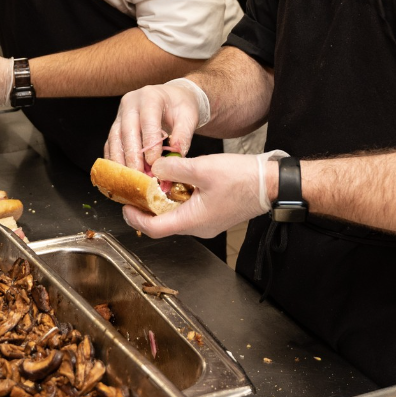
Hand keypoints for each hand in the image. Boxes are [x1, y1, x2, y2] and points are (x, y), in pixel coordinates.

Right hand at [105, 78, 207, 172]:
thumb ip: (183, 135)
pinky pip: (110, 143)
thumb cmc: (180, 106)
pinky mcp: (116, 125)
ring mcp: (120, 114)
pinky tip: (121, 174)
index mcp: (150, 97)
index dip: (150, 145)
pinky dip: (114, 159)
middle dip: (132, 156)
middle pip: (127, 131)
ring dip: (121, 160)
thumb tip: (176, 154)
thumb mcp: (188, 116)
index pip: (147, 122)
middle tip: (139, 176)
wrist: (171, 97)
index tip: (155, 164)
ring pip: (114, 138)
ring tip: (130, 179)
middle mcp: (131, 103)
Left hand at [122, 153, 264, 238]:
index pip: (155, 228)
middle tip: (134, 191)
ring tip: (152, 183)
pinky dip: (176, 199)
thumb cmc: (242, 179)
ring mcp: (207, 222)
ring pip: (175, 216)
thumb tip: (155, 168)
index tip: (124, 205)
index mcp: (193, 221)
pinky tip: (175, 182)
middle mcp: (199, 227)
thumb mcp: (203, 168)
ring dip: (162, 202)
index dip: (135, 218)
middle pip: (163, 223)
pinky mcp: (213, 214)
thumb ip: (175, 168)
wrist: (271, 184)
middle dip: (146, 208)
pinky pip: (188, 210)